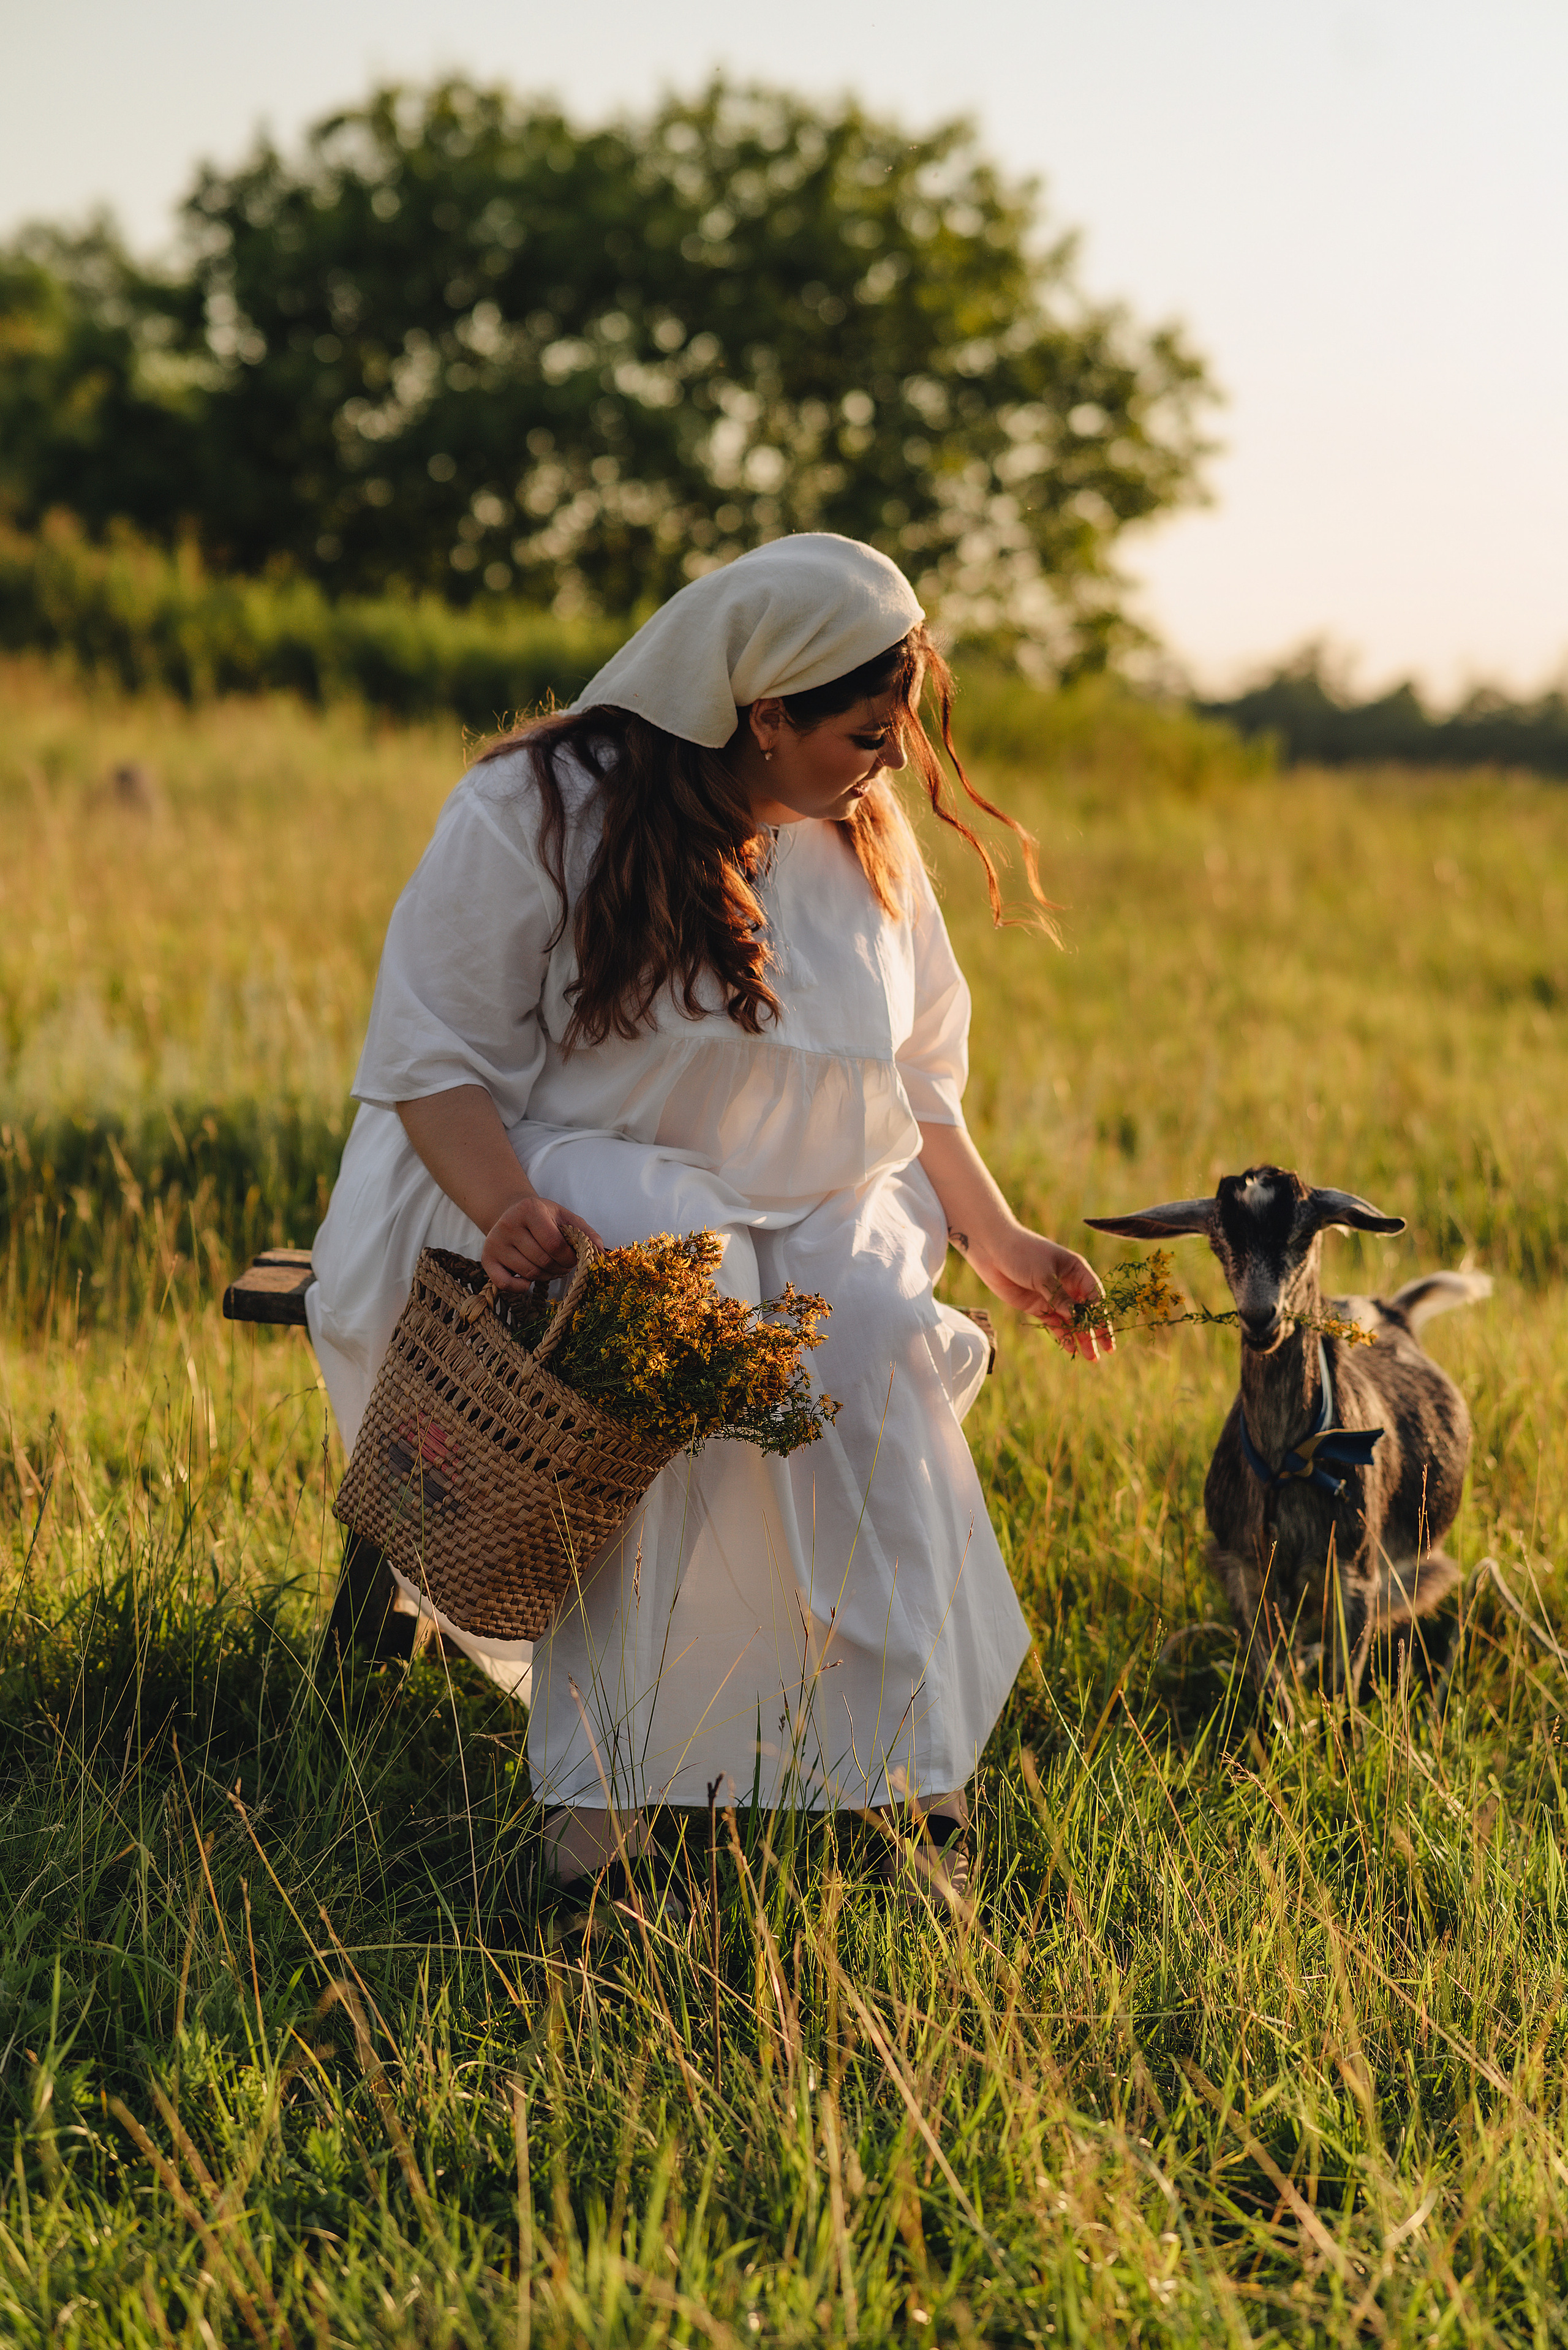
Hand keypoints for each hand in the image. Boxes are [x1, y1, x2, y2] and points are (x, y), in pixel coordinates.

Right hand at [481, 1195, 602, 1290]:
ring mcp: (495, 1243)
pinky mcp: (487, 1259)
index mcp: (529, 1210)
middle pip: (542, 1261)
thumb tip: (602, 1254)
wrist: (511, 1213)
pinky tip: (529, 1279)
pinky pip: (506, 1284)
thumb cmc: (543, 1218)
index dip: (570, 1257)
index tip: (574, 1258)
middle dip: (560, 1268)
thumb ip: (586, 1234)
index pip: (555, 1244)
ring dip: (546, 1276)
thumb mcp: (565, 1218)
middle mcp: (508, 1225)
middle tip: (563, 1265)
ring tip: (550, 1268)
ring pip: (528, 1273)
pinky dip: (522, 1287)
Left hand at [970, 1228, 1113, 1363]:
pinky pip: (1054, 1323)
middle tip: (1108, 1350)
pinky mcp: (1038, 1306)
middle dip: (1096, 1330)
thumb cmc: (1021, 1253)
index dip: (1101, 1314)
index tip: (1106, 1332)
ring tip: (1091, 1357)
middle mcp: (1067, 1284)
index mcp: (1075, 1269)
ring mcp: (1052, 1296)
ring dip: (1081, 1337)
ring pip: (1071, 1320)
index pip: (1094, 1294)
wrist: (991, 1250)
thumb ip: (1058, 1297)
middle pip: (1086, 1310)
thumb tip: (1076, 1318)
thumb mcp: (1042, 1274)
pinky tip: (1071, 1348)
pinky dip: (1062, 1335)